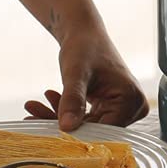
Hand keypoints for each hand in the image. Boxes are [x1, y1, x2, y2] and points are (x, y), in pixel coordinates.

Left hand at [24, 30, 148, 130]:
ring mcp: (124, 108)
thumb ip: (72, 99)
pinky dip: (67, 111)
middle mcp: (133, 106)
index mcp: (131, 99)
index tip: (48, 131)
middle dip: (63, 123)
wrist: (84, 33)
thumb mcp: (75, 73)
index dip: (77, 133)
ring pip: (88, 126)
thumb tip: (67, 127)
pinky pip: (87, 119)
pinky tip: (50, 98)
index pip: (105, 131)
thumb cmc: (84, 46)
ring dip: (60, 117)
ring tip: (34, 106)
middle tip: (33, 115)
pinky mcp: (112, 107)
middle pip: (95, 130)